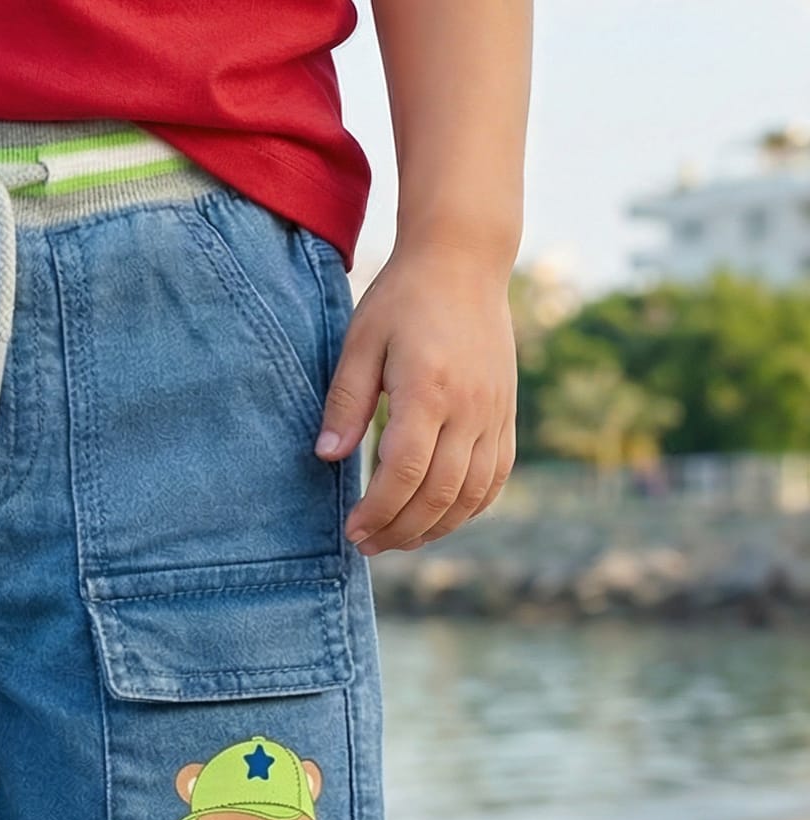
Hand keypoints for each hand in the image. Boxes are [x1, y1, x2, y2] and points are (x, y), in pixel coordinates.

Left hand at [314, 244, 515, 554]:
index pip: (403, 472)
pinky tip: (439, 518)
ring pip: (472, 494)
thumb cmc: (402, 298)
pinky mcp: (506, 414)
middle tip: (368, 545)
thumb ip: (345, 402)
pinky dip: (469, 508)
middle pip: (438, 494)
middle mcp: (470, 407)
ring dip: (434, 527)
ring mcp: (495, 413)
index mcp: (429, 389)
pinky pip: (495, 478)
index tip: (352, 530)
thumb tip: (327, 456)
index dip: (377, 511)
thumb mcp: (361, 341)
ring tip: (399, 539)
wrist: (464, 260)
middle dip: (400, 530)